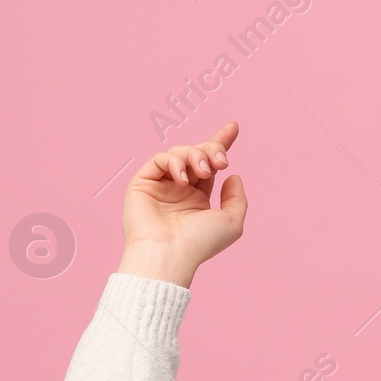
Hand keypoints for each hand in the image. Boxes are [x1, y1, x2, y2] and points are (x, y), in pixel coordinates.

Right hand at [118, 122, 246, 287]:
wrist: (169, 253)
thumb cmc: (200, 243)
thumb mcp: (231, 222)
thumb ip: (237, 198)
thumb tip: (233, 175)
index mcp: (199, 199)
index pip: (210, 165)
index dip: (221, 144)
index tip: (234, 127)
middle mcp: (179, 190)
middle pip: (197, 154)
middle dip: (212, 149)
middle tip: (221, 160)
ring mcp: (161, 185)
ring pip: (179, 153)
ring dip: (196, 156)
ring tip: (204, 171)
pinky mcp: (143, 182)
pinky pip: (160, 159)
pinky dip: (174, 162)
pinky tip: (183, 178)